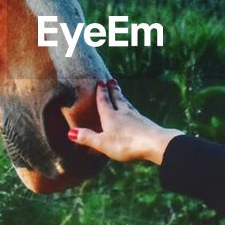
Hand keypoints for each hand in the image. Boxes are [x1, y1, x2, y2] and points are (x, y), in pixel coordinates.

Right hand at [68, 80, 183, 165]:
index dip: (102, 92)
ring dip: (122, 96)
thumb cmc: (126, 144)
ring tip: (120, 92)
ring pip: (127, 104)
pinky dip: (132, 108)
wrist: (155, 143)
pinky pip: (136, 112)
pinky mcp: (145, 123)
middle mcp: (123, 113)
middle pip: (117, 98)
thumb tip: (70, 132)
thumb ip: (87, 138)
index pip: (104, 101)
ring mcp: (136, 117)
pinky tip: (134, 111)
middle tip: (112, 80)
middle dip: (113, 90)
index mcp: (111, 116)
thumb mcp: (102, 143)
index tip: (101, 82)